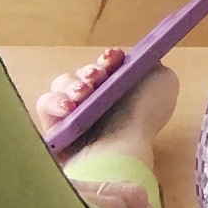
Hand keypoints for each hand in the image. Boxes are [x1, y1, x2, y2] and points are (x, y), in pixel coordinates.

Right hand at [29, 47, 174, 149]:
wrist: (122, 150)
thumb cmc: (144, 117)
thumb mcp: (163, 83)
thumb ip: (152, 64)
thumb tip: (139, 57)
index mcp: (122, 92)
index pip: (108, 67)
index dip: (109, 59)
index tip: (114, 58)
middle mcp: (97, 104)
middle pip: (82, 75)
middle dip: (89, 72)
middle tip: (96, 77)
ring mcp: (74, 117)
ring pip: (61, 85)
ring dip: (71, 84)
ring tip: (83, 94)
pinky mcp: (53, 129)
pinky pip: (44, 104)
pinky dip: (54, 101)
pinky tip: (69, 107)